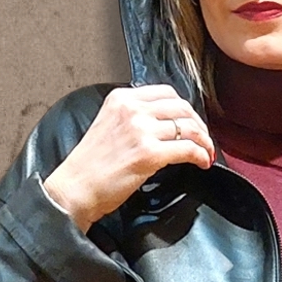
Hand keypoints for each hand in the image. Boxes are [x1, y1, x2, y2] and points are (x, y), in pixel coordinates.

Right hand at [43, 85, 214, 231]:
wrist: (75, 189)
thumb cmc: (89, 167)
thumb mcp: (108, 126)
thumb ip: (132, 118)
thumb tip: (162, 124)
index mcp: (121, 99)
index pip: (166, 93)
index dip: (185, 108)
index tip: (191, 122)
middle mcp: (132, 110)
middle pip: (182, 107)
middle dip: (198, 124)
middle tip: (203, 139)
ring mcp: (140, 130)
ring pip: (189, 127)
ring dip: (204, 141)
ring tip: (206, 152)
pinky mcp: (149, 153)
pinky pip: (188, 149)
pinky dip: (200, 155)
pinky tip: (201, 163)